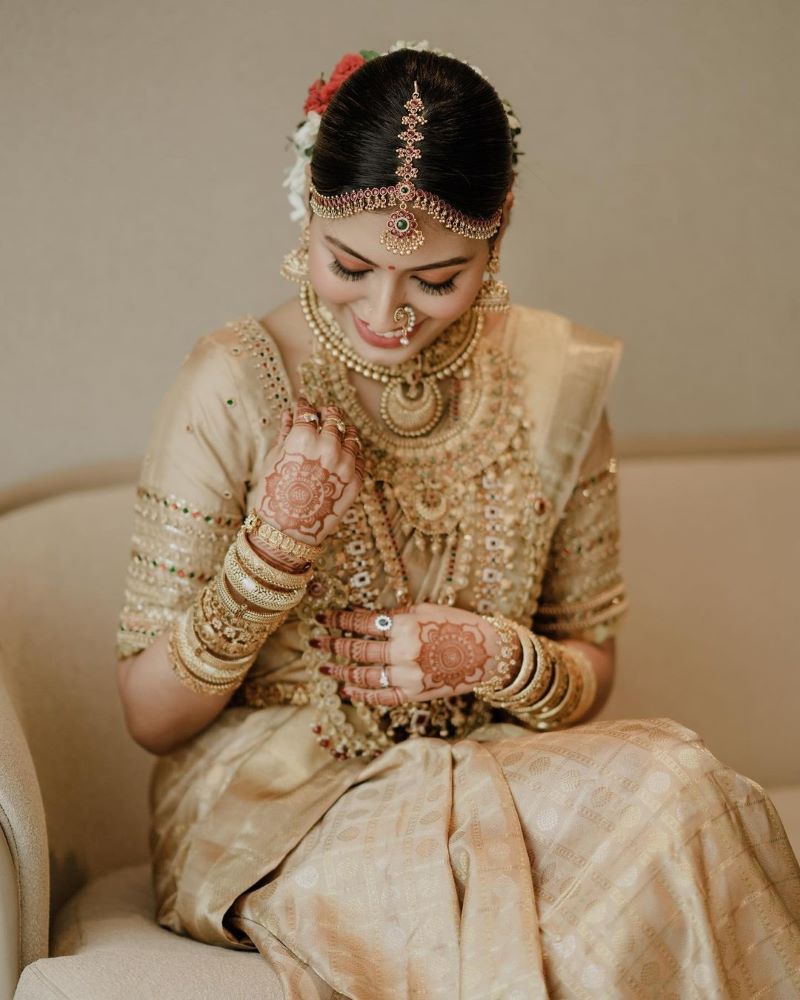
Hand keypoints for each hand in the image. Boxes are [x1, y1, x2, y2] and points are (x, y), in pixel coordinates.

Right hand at [256, 396, 364, 548]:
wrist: (287, 531)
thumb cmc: (274, 494)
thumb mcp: (274, 459)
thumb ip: (285, 433)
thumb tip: (290, 414)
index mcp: (304, 437)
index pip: (307, 411)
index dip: (303, 406)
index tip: (302, 405)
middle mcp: (328, 447)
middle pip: (334, 418)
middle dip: (326, 413)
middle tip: (322, 415)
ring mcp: (346, 464)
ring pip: (352, 435)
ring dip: (343, 431)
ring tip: (335, 434)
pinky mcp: (357, 481)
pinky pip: (360, 458)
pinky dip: (352, 452)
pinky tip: (343, 454)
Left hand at [312, 603, 511, 706]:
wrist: (488, 654)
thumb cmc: (459, 625)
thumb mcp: (427, 610)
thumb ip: (397, 614)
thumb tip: (366, 615)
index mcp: (406, 626)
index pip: (362, 622)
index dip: (339, 619)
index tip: (323, 618)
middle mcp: (404, 652)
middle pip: (358, 649)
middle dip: (333, 644)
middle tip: (315, 642)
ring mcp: (408, 677)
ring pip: (364, 675)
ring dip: (341, 671)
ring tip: (325, 667)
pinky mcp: (414, 695)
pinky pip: (381, 697)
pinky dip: (362, 694)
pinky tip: (347, 689)